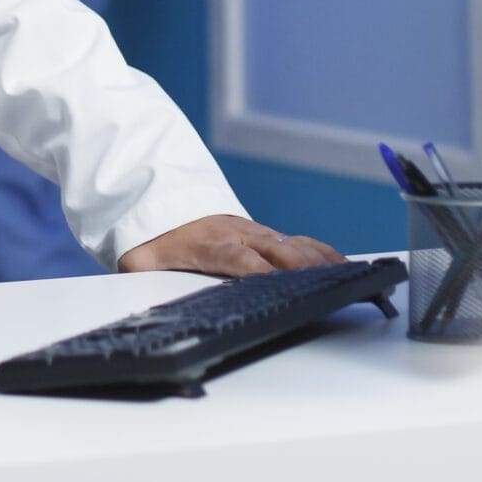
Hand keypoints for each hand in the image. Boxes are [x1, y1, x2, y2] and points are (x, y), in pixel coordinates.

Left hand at [118, 216, 343, 276]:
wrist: (162, 197)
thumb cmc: (154, 235)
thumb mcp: (137, 256)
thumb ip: (138, 270)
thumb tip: (134, 276)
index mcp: (210, 245)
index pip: (239, 259)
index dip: (260, 270)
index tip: (280, 283)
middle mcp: (238, 235)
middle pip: (277, 250)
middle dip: (302, 266)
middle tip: (329, 283)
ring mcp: (254, 232)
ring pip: (293, 243)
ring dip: (318, 259)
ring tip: (347, 276)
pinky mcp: (263, 234)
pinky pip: (297, 240)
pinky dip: (320, 252)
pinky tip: (340, 265)